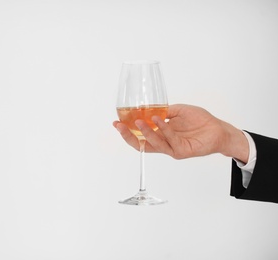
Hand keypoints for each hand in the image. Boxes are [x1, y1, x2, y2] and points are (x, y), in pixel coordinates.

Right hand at [113, 104, 248, 162]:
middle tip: (120, 126)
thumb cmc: (200, 121)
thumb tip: (148, 109)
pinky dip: (162, 129)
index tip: (117, 122)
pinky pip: (169, 140)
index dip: (127, 131)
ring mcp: (172, 149)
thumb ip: (164, 111)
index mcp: (161, 135)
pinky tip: (157, 120)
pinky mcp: (181, 151)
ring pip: (153, 143)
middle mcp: (164, 144)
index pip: (140, 136)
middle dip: (128, 135)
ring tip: (138, 121)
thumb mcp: (178, 111)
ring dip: (144, 132)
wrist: (218, 129)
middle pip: (141, 143)